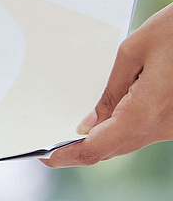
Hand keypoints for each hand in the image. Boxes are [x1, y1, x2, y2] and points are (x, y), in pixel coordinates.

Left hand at [43, 5, 172, 166]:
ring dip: (101, 140)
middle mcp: (162, 125)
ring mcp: (172, 126)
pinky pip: (143, 131)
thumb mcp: (132, 52)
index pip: (99, 146)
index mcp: (146, 110)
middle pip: (113, 148)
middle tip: (50, 147)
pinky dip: (120, 130)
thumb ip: (109, 90)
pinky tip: (103, 120)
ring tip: (69, 134)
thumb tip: (89, 123)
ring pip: (129, 142)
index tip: (47, 156)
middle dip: (81, 150)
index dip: (69, 155)